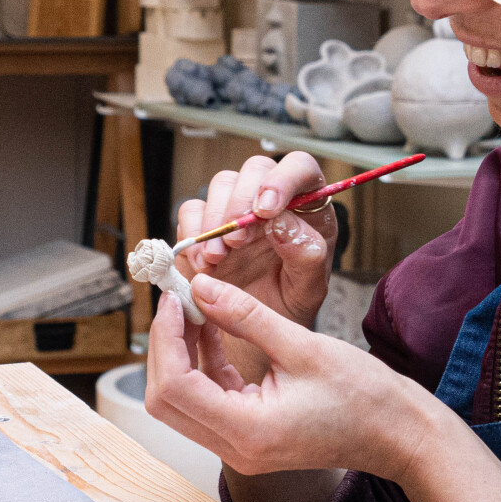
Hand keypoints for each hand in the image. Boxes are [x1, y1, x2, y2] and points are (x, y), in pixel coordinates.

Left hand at [144, 274, 441, 486]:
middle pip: (166, 399)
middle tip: (178, 300)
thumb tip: (200, 288)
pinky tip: (214, 327)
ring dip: (181, 352)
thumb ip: (245, 317)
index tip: (174, 299)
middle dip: (165, 345)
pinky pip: (206, 399)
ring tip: (195, 306)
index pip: (175, 386)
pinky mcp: (248, 436)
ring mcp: (240, 447)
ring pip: (181, 400)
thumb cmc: (365, 397)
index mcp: (248, 432)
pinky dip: (202, 363)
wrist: (399, 435)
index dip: (166, 338)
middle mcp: (236, 448)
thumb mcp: (302, 346)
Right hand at [176, 152, 335, 327]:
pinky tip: (204, 264)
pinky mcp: (205, 225)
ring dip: (216, 220)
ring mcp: (235, 210)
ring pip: (222, 184)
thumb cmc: (289, 305)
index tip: (266, 209)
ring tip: (219, 259)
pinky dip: (193, 234)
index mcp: (306, 208)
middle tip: (238, 240)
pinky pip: (191, 210)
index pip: (300, 168)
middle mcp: (270, 201)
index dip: (282, 179)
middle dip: (242, 200)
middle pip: (256, 168)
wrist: (255, 333)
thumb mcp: (309, 289)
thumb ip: (306, 256)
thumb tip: (283, 224)